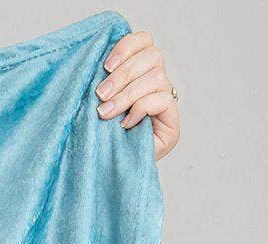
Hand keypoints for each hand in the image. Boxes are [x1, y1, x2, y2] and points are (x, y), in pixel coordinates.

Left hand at [98, 28, 179, 160]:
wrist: (105, 177)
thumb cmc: (98, 139)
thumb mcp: (97, 105)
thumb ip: (103, 82)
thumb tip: (95, 64)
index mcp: (140, 71)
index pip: (144, 41)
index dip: (127, 46)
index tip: (105, 65)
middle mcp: (157, 83)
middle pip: (152, 56)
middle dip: (123, 75)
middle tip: (100, 95)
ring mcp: (166, 102)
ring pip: (156, 77)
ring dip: (127, 95)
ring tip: (106, 113)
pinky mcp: (172, 123)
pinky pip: (161, 100)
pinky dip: (140, 109)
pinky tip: (125, 125)